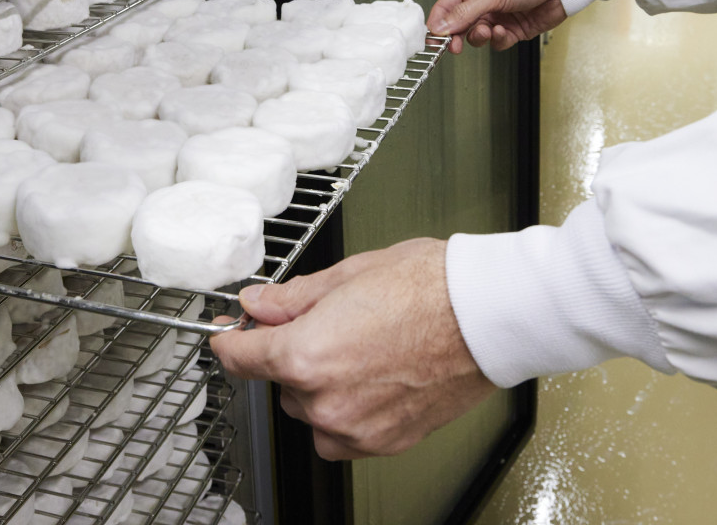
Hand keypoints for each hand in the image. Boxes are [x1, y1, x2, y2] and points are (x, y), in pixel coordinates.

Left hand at [210, 238, 494, 459]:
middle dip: (294, 353)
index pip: (241, 357)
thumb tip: (259, 305)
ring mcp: (356, 428)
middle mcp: (326, 401)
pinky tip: (374, 376)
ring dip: (321, 385)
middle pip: (282, 382)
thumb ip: (292, 298)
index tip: (229, 335)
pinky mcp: (386, 442)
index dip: (230, 341)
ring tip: (363, 345)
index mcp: (306, 355)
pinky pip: (344, 434)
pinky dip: (348, 411)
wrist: (487, 314)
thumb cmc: (431, 287)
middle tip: (330, 322)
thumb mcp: (348, 274)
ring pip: (313, 411)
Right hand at [428, 0, 564, 52]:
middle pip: (459, 25)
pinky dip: (499, 39)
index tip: (434, 38)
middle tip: (454, 46)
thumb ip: (466, 13)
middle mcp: (482, 1)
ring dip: (480, 37)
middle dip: (458, 36)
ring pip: (477, 36)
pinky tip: (504, 31)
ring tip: (489, 30)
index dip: (439, 23)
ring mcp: (497, 16)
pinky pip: (497, 42)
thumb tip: (441, 26)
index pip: (446, 6)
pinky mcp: (511, 29)